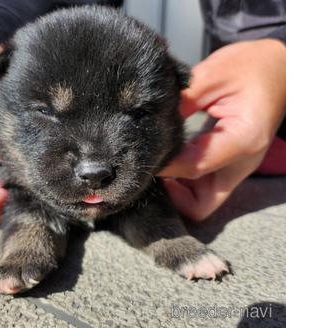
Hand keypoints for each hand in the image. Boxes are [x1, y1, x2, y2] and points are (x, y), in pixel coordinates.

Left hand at [159, 39, 285, 221]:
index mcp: (242, 140)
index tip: (138, 156)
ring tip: (154, 165)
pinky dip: (183, 180)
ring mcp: (237, 167)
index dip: (162, 166)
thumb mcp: (211, 75)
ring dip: (176, 190)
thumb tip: (149, 124)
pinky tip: (167, 158)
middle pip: (200, 204)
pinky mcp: (229, 163)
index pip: (193, 168)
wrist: (279, 67)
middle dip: (171, 195)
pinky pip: (203, 185)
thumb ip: (180, 101)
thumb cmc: (250, 66)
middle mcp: (241, 163)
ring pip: (201, 199)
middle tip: (148, 171)